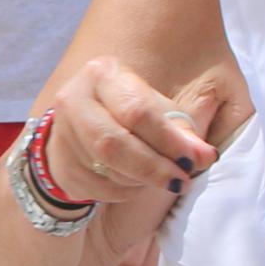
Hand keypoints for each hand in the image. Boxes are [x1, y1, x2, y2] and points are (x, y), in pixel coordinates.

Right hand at [37, 59, 220, 202]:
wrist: (84, 115)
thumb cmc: (132, 105)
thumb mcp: (158, 102)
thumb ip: (182, 126)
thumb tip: (204, 156)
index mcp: (103, 74)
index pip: (137, 111)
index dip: (169, 140)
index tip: (198, 159)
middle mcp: (75, 99)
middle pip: (114, 145)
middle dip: (154, 168)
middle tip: (181, 180)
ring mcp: (62, 133)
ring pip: (107, 170)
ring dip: (142, 181)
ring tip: (162, 176)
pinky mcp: (60, 164)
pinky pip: (99, 188)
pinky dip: (126, 191)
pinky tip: (137, 180)